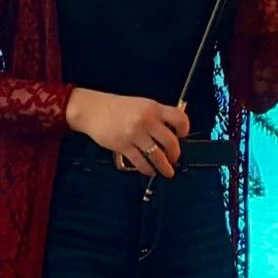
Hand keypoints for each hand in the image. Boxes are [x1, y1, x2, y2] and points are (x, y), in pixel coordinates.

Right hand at [65, 90, 188, 177]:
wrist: (93, 110)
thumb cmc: (118, 107)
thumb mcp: (141, 105)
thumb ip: (156, 116)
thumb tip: (171, 134)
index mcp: (154, 108)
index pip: (179, 118)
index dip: (184, 130)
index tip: (182, 136)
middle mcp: (147, 120)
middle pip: (171, 142)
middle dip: (175, 154)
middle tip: (174, 159)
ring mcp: (135, 134)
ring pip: (157, 156)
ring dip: (165, 167)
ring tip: (167, 171)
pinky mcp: (123, 146)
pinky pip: (141, 162)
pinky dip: (148, 169)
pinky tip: (150, 171)